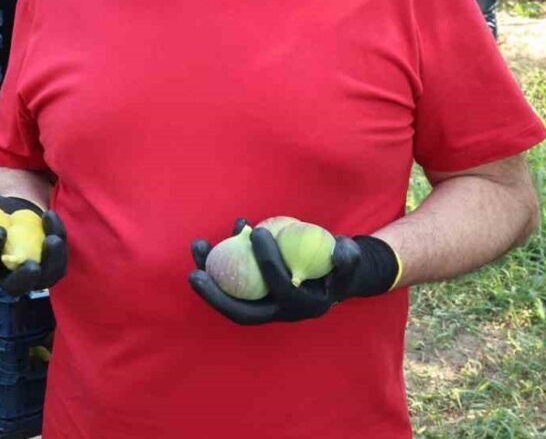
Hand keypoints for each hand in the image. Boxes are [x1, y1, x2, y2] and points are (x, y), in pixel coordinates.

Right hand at [0, 192, 67, 294]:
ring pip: (45, 279)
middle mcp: (7, 277)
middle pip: (15, 287)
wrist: (18, 214)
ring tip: (53, 239)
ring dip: (52, 262)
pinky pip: (59, 263)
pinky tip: (51, 217)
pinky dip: (60, 242)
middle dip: (24, 278)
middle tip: (32, 266)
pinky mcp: (51, 268)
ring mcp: (32, 276)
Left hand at [188, 218, 400, 325]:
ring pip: (230, 298)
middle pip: (242, 311)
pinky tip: (211, 241)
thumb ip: (348, 259)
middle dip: (216, 295)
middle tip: (195, 272)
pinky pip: (230, 283)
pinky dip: (219, 263)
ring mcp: (262, 306)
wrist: (331, 276)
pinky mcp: (252, 295)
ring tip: (197, 247)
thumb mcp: (350, 262)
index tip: (257, 232)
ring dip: (209, 277)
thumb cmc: (339, 264)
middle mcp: (277, 312)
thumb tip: (341, 250)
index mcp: (300, 306)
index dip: (267, 261)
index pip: (278, 287)